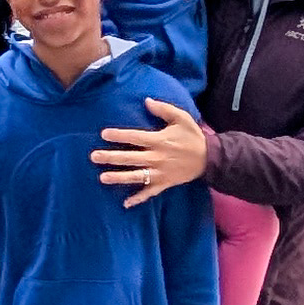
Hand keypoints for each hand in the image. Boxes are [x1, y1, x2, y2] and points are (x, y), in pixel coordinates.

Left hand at [93, 100, 209, 205]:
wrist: (209, 158)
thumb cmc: (193, 136)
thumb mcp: (182, 117)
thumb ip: (163, 109)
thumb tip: (146, 101)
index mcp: (159, 141)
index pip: (135, 138)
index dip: (119, 135)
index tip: (104, 134)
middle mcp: (157, 158)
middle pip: (130, 158)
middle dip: (111, 157)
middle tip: (94, 157)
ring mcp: (160, 172)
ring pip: (136, 176)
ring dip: (119, 177)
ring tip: (102, 178)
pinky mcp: (164, 183)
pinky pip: (150, 192)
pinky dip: (138, 198)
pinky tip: (126, 203)